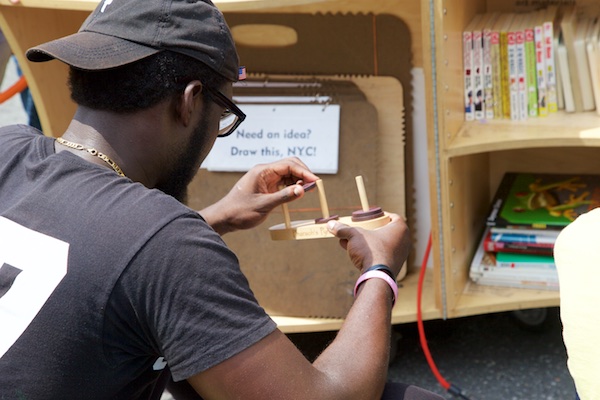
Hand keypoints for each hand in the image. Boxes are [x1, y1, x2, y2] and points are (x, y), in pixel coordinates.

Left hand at [200, 157, 318, 234]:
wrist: (225, 218)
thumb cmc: (240, 211)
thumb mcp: (263, 205)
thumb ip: (283, 197)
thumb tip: (302, 190)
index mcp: (262, 171)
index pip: (288, 165)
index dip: (304, 172)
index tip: (315, 182)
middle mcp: (265, 172)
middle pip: (290, 165)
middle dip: (303, 173)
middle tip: (314, 186)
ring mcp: (266, 178)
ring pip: (288, 173)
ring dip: (299, 180)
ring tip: (308, 191)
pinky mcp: (267, 186)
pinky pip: (284, 181)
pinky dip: (293, 186)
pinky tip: (298, 193)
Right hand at [326, 213, 409, 277]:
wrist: (377, 277)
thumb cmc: (371, 251)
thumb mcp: (355, 235)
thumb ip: (343, 229)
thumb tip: (330, 225)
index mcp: (400, 228)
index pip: (390, 216)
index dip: (378, 215)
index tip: (367, 217)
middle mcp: (404, 240)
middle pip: (383, 230)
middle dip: (367, 230)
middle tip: (356, 229)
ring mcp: (400, 254)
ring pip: (380, 243)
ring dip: (364, 241)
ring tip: (347, 240)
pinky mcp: (393, 265)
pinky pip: (380, 254)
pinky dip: (368, 251)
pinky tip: (352, 251)